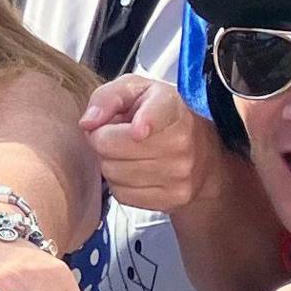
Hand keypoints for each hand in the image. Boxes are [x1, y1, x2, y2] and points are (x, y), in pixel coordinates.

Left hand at [80, 72, 225, 213]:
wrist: (202, 152)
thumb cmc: (162, 116)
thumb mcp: (136, 91)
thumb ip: (107, 97)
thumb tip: (88, 122)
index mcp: (171, 108)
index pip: (158, 115)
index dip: (146, 121)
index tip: (139, 129)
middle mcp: (180, 142)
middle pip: (111, 146)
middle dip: (104, 139)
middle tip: (117, 134)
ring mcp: (178, 174)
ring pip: (113, 172)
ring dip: (111, 162)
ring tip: (128, 151)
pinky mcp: (171, 199)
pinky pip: (122, 194)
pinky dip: (120, 183)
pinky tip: (135, 170)